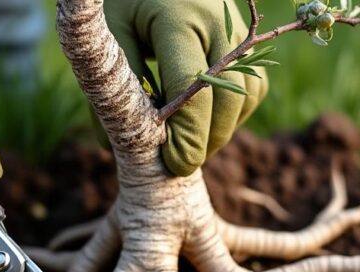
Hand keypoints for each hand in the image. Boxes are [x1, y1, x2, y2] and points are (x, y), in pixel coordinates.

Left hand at [104, 0, 266, 175]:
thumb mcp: (106, 35)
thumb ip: (110, 88)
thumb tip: (109, 145)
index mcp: (180, 18)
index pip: (195, 92)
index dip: (189, 138)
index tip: (174, 166)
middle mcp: (218, 20)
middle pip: (229, 98)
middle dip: (208, 140)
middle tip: (180, 164)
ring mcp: (236, 26)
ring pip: (247, 93)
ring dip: (224, 127)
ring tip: (190, 145)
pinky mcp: (244, 35)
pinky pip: (252, 84)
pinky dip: (234, 110)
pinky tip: (204, 121)